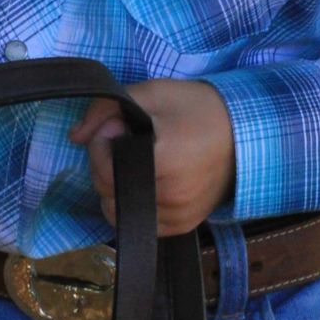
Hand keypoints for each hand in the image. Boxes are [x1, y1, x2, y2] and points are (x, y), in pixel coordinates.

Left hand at [68, 79, 235, 236]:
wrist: (244, 135)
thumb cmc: (198, 109)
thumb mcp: (151, 92)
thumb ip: (106, 108)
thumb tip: (74, 136)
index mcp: (168, 162)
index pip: (105, 169)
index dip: (100, 144)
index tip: (116, 126)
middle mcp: (173, 196)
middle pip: (107, 192)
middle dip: (105, 165)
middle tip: (125, 141)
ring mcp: (178, 216)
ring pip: (118, 212)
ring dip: (115, 187)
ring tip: (136, 163)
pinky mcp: (182, 227)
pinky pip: (137, 223)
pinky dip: (132, 204)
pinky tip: (145, 181)